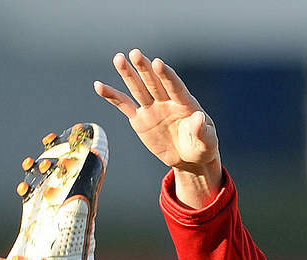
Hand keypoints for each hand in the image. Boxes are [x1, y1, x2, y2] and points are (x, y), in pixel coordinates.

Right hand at [95, 48, 222, 206]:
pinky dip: (112, 96)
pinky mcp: (140, 119)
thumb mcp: (207, 142)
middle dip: (145, 68)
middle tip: (135, 53)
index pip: (175, 86)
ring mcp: (152, 108)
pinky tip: (99, 86)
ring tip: (119, 58)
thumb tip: (198, 117)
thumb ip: (202, 130)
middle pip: (154, 82)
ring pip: (138, 89)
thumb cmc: (202, 147)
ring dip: (128, 74)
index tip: (158, 63)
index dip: (167, 75)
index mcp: (185, 104)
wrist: (189, 158)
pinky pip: (124, 105)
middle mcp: (167, 102)